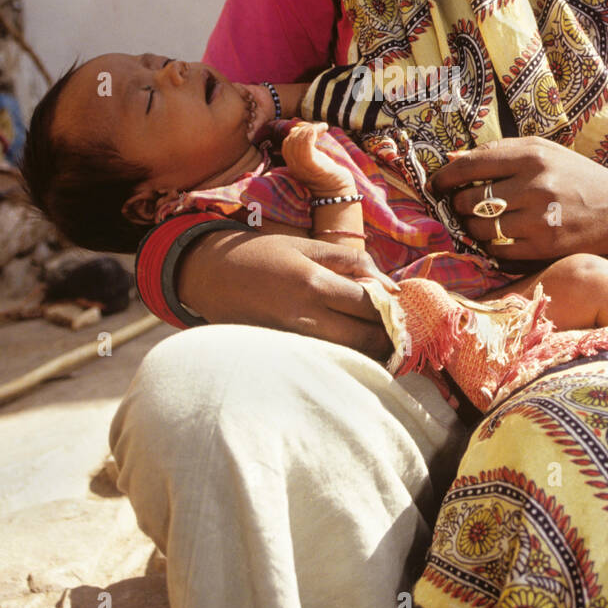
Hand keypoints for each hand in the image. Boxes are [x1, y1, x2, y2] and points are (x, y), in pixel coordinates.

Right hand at [176, 229, 392, 359]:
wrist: (207, 276)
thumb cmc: (260, 254)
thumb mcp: (305, 245)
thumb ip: (352, 261)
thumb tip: (393, 287)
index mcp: (313, 282)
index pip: (371, 306)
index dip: (393, 311)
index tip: (399, 310)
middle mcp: (304, 316)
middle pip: (365, 339)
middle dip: (388, 339)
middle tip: (396, 334)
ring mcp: (291, 340)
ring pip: (347, 357)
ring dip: (368, 354)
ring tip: (378, 344)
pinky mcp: (280, 354)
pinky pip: (323, 362)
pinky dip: (342, 359)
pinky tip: (349, 351)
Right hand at [281, 122, 355, 196]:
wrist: (338, 193)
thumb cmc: (329, 174)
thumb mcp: (315, 158)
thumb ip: (306, 146)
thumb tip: (298, 127)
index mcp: (293, 165)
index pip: (287, 143)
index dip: (298, 132)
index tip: (313, 129)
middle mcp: (294, 167)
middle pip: (290, 140)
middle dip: (304, 129)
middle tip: (319, 128)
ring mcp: (302, 168)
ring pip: (297, 141)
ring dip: (310, 128)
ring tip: (322, 127)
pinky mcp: (313, 167)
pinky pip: (306, 145)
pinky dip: (312, 131)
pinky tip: (323, 128)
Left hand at [430, 137, 607, 263]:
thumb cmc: (574, 176)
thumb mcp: (543, 152)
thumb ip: (499, 152)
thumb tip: (451, 160)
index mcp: (532, 155)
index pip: (472, 164)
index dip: (446, 177)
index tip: (435, 184)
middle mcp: (535, 185)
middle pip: (471, 201)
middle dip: (461, 205)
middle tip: (465, 206)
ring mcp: (540, 218)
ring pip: (481, 229)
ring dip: (474, 228)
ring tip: (484, 222)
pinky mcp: (544, 247)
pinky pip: (498, 250)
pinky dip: (493, 245)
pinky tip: (503, 237)